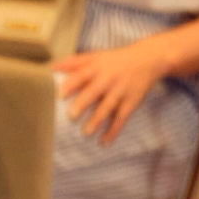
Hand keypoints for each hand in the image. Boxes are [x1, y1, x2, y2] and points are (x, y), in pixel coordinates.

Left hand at [55, 40, 173, 140]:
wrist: (147, 60)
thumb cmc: (115, 60)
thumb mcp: (96, 56)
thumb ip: (74, 62)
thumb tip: (50, 67)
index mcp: (97, 67)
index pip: (82, 75)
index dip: (71, 84)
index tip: (60, 95)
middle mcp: (108, 79)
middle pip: (94, 92)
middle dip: (83, 103)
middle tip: (72, 116)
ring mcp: (120, 92)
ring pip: (107, 108)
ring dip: (97, 121)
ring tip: (86, 133)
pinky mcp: (130, 103)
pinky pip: (121, 119)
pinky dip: (113, 132)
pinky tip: (104, 142)